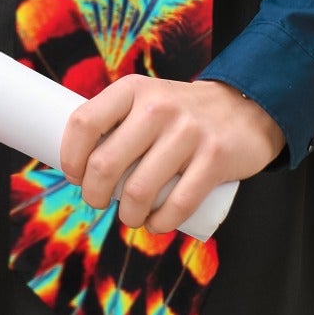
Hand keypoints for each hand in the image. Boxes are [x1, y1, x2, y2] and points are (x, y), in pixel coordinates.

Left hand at [58, 76, 285, 234]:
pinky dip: (160, 224)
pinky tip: (154, 224)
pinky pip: (177, 204)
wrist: (243, 108)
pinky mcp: (214, 159)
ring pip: (138, 191)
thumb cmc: (179, 112)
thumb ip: (117, 120)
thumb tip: (76, 160)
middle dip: (93, 194)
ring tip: (129, 216)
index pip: (84, 123)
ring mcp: (187, 133)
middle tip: (96, 201)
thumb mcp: (145, 98)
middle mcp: (156, 107)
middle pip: (105, 163)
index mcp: (132, 89)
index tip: (73, 174)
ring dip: (127, 215)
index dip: (70, 156)